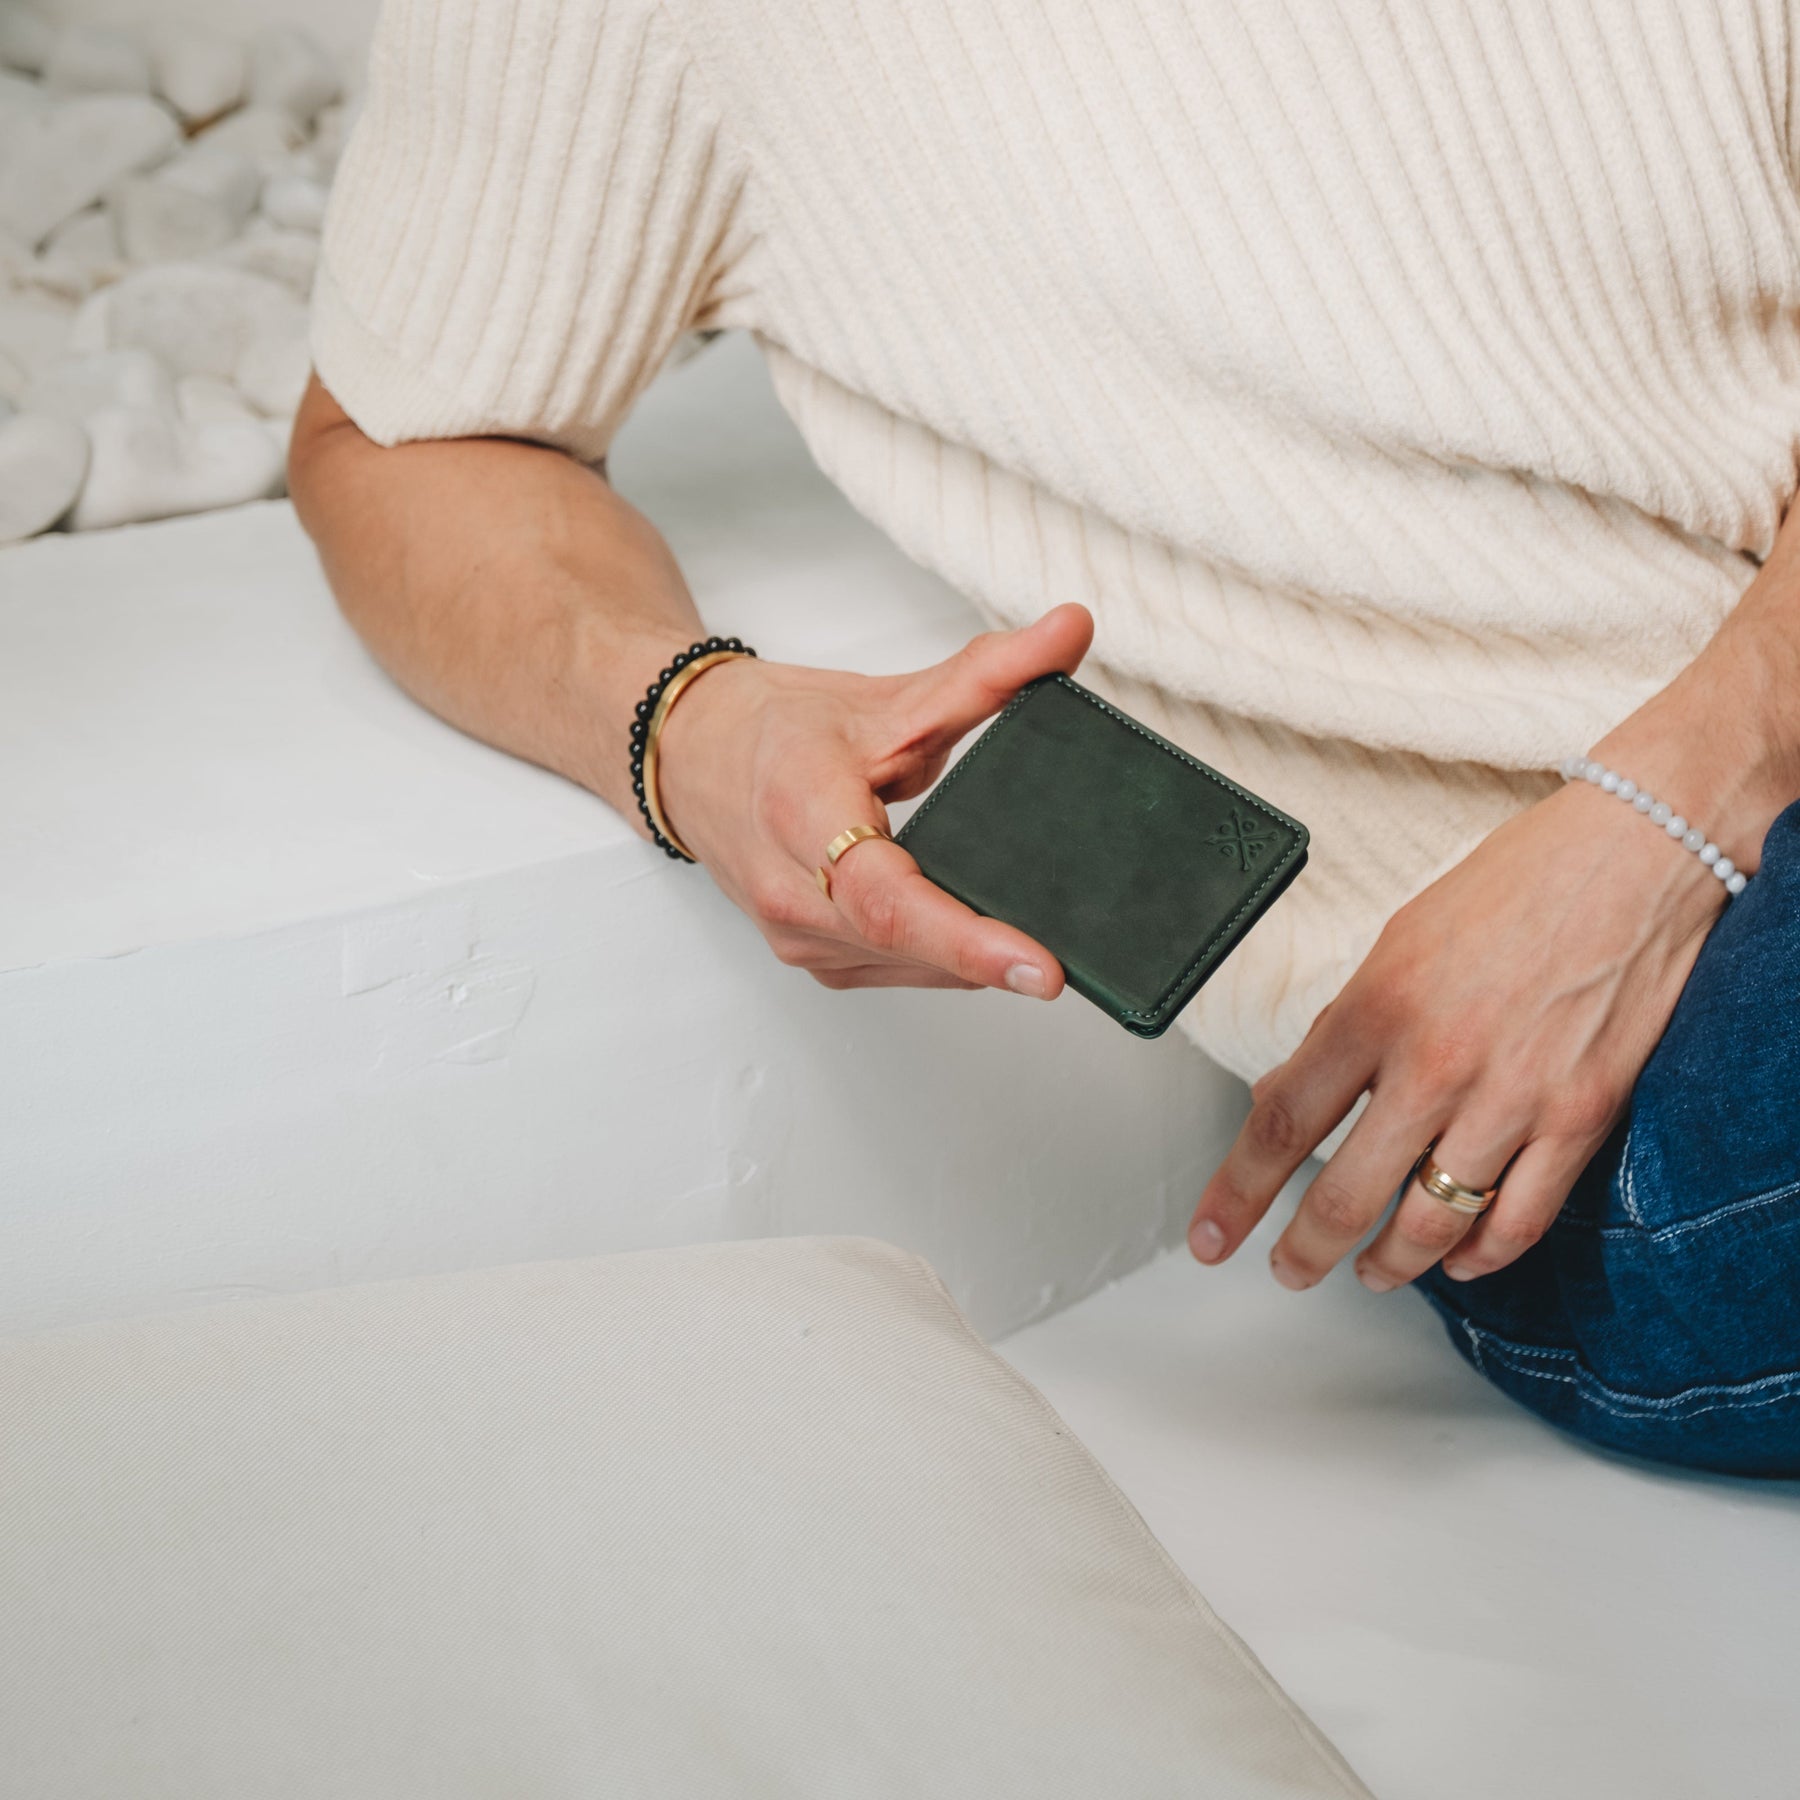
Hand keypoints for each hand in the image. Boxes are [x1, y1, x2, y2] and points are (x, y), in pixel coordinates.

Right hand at [654, 603, 1094, 992]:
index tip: (1039, 968)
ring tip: (1030, 929)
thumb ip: (987, 673)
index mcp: (801, 814)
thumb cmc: (776, 730)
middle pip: (910, 943)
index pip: (888, 900)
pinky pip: (895, 969)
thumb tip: (1070, 630)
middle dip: (994, 950)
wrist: (690, 759)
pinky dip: (941, 955)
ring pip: (911, 966)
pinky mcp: (811, 959)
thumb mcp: (885, 697)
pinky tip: (971, 930)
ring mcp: (796, 938)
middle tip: (1075, 950)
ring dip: (971, 955)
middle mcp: (790, 894)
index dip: (967, 940)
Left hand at [1185, 773, 1730, 1291]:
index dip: (1237, 1193)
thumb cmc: (1514, 886)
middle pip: (1346, 1195)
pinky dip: (1482, 1256)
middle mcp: (1436, 1061)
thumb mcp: (1399, 942)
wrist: (1638, 851)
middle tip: (1289, 1271)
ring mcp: (1512, 1095)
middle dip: (1304, 1252)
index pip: (1283, 1123)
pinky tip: (1460, 1263)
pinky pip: (1521, 1220)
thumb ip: (1344, 1026)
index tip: (1210, 1235)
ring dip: (1391, 1265)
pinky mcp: (1582, 1115)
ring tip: (1370, 1272)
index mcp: (1375, 1007)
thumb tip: (1288, 1095)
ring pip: (1431, 1224)